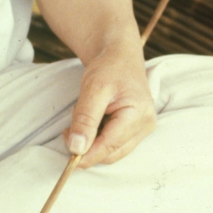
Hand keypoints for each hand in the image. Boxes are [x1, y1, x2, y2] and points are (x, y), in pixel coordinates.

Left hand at [66, 40, 155, 167]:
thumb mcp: (93, 89)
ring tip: (83, 117)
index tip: (66, 154)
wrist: (120, 57)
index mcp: (138, 115)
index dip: (86, 155)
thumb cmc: (109, 68)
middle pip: (110, 154)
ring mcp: (142, 129)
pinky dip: (97, 137)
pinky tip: (92, 121)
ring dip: (91, 141)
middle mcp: (145, 126)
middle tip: (69, 129)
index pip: (109, 147)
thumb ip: (85, 119)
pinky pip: (113, 144)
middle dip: (87, 146)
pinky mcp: (136, 130)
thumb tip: (77, 149)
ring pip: (111, 151)